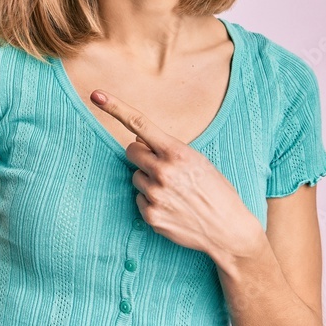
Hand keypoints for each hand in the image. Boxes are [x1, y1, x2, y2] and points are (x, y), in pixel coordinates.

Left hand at [90, 89, 262, 259]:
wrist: (228, 230)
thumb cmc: (216, 191)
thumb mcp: (198, 161)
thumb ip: (167, 149)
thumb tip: (138, 141)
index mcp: (177, 152)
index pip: (140, 124)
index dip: (116, 107)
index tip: (97, 95)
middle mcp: (163, 171)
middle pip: (131, 152)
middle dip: (141, 155)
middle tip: (160, 166)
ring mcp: (155, 195)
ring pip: (136, 177)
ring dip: (149, 180)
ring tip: (174, 192)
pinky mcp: (150, 216)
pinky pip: (139, 199)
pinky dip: (151, 201)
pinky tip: (172, 207)